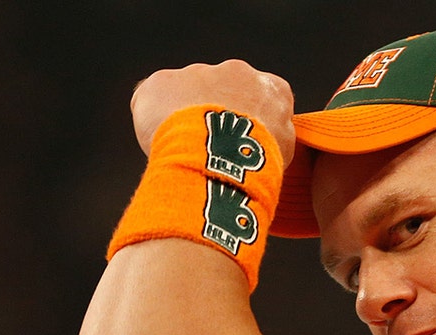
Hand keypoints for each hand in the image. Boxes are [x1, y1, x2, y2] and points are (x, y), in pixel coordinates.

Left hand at [129, 60, 295, 165]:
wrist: (219, 160)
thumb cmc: (254, 162)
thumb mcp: (283, 151)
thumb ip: (275, 136)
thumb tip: (264, 142)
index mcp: (270, 88)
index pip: (261, 97)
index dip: (247, 120)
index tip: (239, 139)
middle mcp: (237, 71)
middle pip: (220, 91)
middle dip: (212, 114)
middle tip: (208, 147)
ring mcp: (197, 73)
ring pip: (185, 94)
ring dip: (183, 116)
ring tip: (184, 150)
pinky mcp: (162, 82)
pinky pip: (152, 99)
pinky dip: (152, 119)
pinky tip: (159, 143)